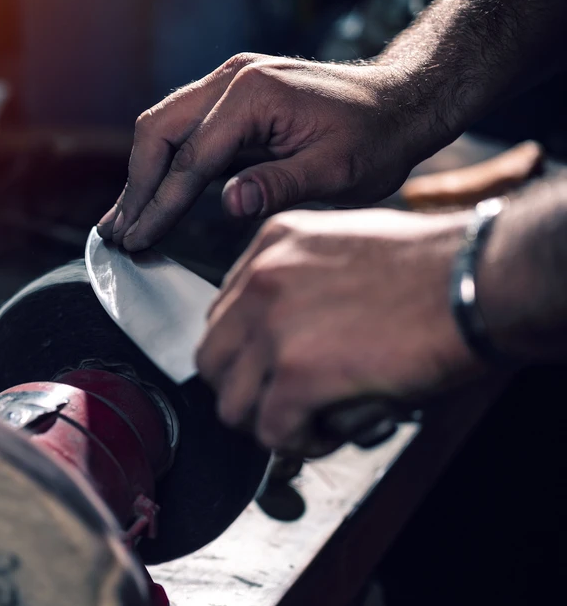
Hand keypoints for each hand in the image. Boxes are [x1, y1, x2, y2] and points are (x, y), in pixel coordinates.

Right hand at [97, 53, 452, 250]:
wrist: (401, 102)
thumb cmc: (376, 137)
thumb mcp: (337, 170)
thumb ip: (280, 185)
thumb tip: (228, 204)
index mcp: (253, 94)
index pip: (190, 157)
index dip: (160, 204)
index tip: (137, 240)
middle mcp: (232, 80)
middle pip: (158, 132)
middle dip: (135, 187)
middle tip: (117, 233)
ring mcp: (229, 84)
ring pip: (162, 128)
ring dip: (142, 176)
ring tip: (122, 220)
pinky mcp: (232, 98)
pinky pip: (183, 130)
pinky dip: (163, 165)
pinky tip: (153, 196)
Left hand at [196, 208, 483, 456]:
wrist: (474, 280)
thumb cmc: (432, 267)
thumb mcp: (344, 246)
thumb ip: (302, 280)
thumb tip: (286, 331)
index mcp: (270, 244)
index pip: (221, 313)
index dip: (245, 353)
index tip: (268, 370)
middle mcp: (260, 280)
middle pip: (213, 358)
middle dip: (243, 390)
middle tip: (279, 404)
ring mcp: (273, 326)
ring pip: (231, 403)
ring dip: (267, 421)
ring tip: (307, 421)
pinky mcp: (297, 373)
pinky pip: (271, 431)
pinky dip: (297, 443)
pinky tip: (326, 432)